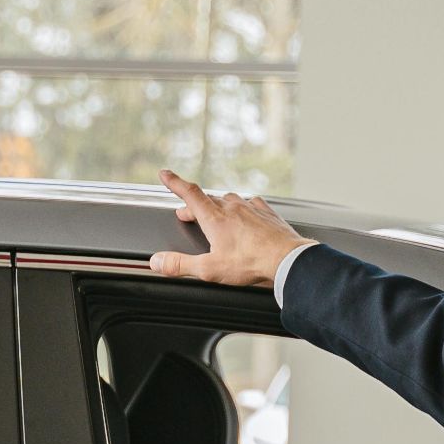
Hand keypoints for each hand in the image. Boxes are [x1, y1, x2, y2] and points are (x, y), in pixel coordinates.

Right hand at [148, 168, 316, 287]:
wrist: (286, 259)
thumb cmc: (250, 263)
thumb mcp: (209, 269)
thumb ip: (180, 264)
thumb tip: (157, 261)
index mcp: (215, 218)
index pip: (189, 193)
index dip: (175, 182)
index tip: (165, 174)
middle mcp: (232, 207)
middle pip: (207, 199)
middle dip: (194, 205)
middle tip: (186, 212)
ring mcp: (250, 208)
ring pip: (228, 200)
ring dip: (217, 205)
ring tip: (215, 216)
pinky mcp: (266, 213)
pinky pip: (250, 203)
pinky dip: (242, 208)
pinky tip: (245, 214)